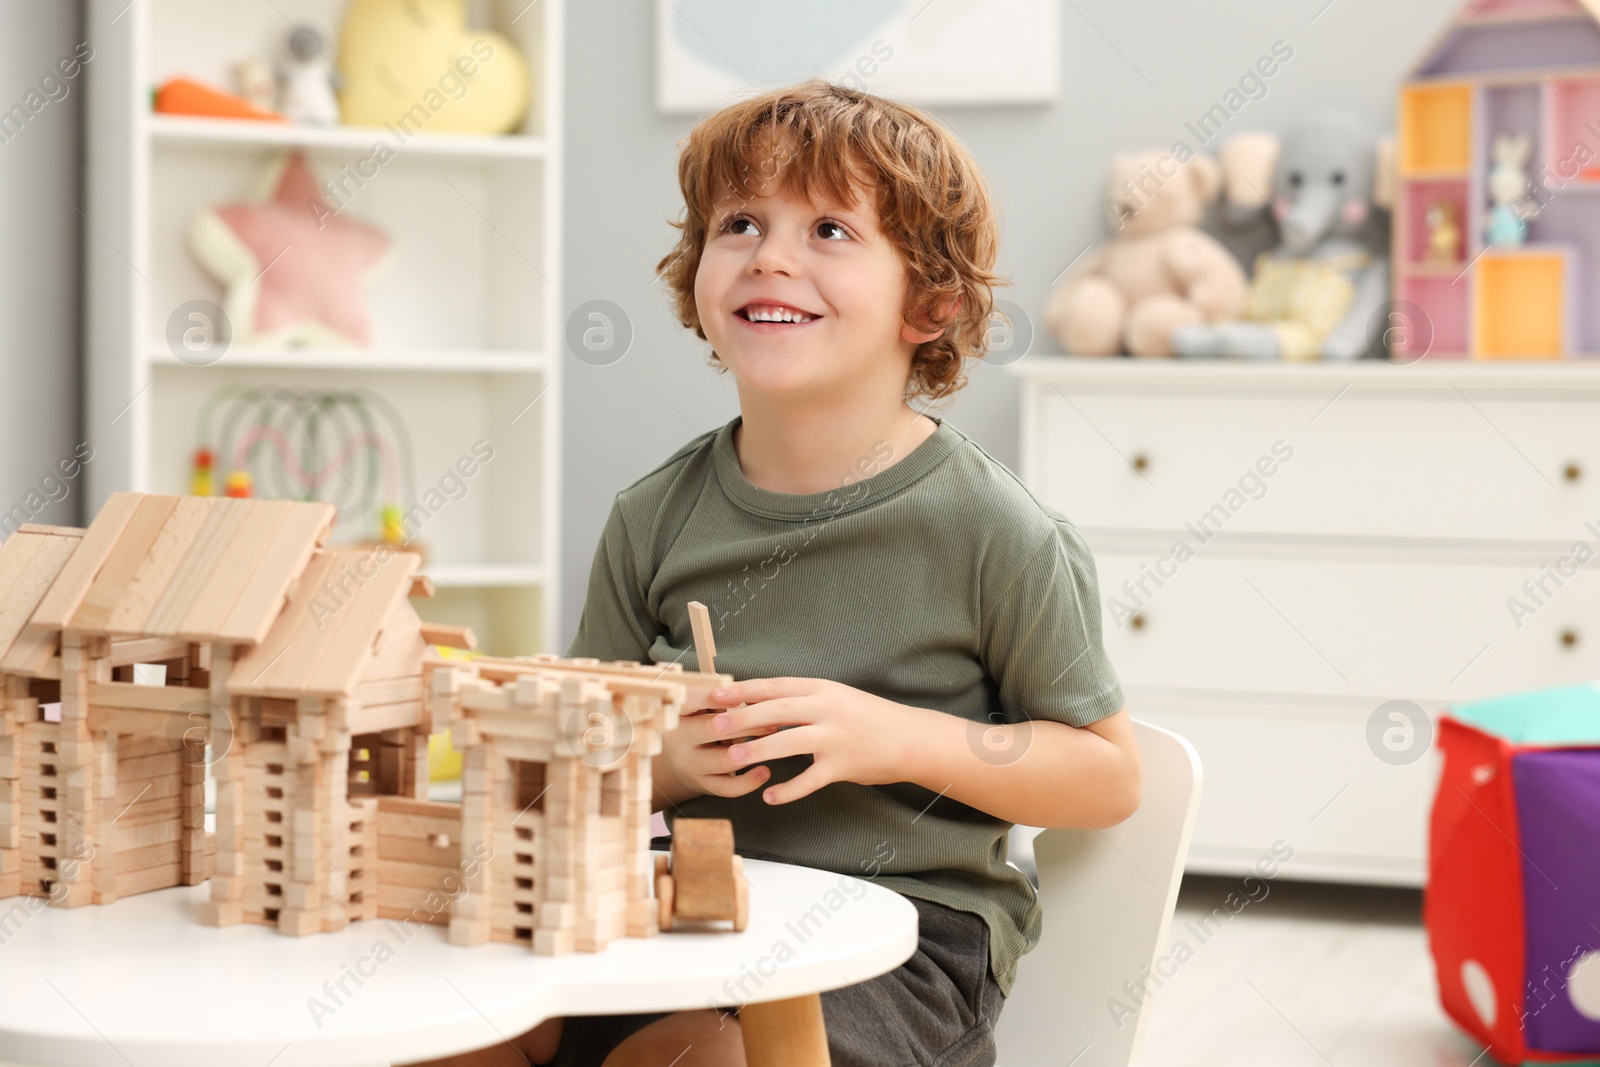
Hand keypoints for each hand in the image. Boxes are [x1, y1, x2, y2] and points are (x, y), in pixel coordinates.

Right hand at [659, 704, 781, 800]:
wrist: (684, 754)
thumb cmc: (702, 719)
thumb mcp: (704, 703)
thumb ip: (721, 694)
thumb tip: (749, 689)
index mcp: (678, 710)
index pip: (689, 699)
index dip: (713, 696)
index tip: (739, 696)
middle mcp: (679, 738)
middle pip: (711, 728)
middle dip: (746, 723)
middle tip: (773, 719)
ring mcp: (689, 763)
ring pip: (722, 759)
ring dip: (751, 751)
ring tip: (774, 742)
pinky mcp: (702, 783)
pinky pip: (726, 787)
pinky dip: (748, 782)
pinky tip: (765, 772)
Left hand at [702, 677, 915, 804]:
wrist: (910, 738)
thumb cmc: (868, 718)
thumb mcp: (836, 698)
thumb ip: (802, 701)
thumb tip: (760, 706)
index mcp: (822, 689)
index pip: (774, 686)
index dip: (742, 690)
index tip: (715, 695)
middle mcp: (827, 709)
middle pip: (776, 711)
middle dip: (741, 718)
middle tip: (714, 726)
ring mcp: (836, 737)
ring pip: (789, 742)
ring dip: (758, 751)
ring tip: (733, 758)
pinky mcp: (844, 765)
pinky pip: (810, 780)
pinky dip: (789, 790)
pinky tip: (770, 796)